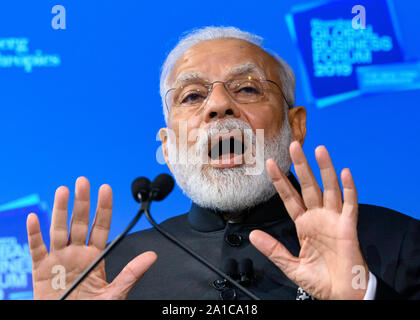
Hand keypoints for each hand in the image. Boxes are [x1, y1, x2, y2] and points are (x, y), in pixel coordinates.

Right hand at [26, 177, 156, 299]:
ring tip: (63, 190)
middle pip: (79, 222)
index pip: (100, 226)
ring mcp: (59, 259)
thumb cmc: (93, 309)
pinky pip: (36, 249)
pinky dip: (34, 234)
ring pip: (58, 230)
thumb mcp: (115, 292)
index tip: (106, 188)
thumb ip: (132, 273)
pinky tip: (34, 217)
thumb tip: (152, 256)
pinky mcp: (41, 270)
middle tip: (83, 181)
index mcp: (95, 256)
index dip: (103, 207)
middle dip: (81, 202)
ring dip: (60, 210)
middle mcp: (77, 253)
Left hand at [249, 141, 368, 299]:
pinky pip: (350, 205)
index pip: (289, 197)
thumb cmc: (319, 280)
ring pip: (329, 189)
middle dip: (301, 166)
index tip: (270, 164)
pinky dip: (348, 189)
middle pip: (308, 186)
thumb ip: (273, 249)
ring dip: (325, 169)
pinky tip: (344, 172)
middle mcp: (318, 217)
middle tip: (293, 146)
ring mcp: (334, 220)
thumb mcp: (290, 265)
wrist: (340, 294)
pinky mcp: (348, 227)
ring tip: (318, 150)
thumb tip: (252, 235)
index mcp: (303, 225)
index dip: (280, 181)